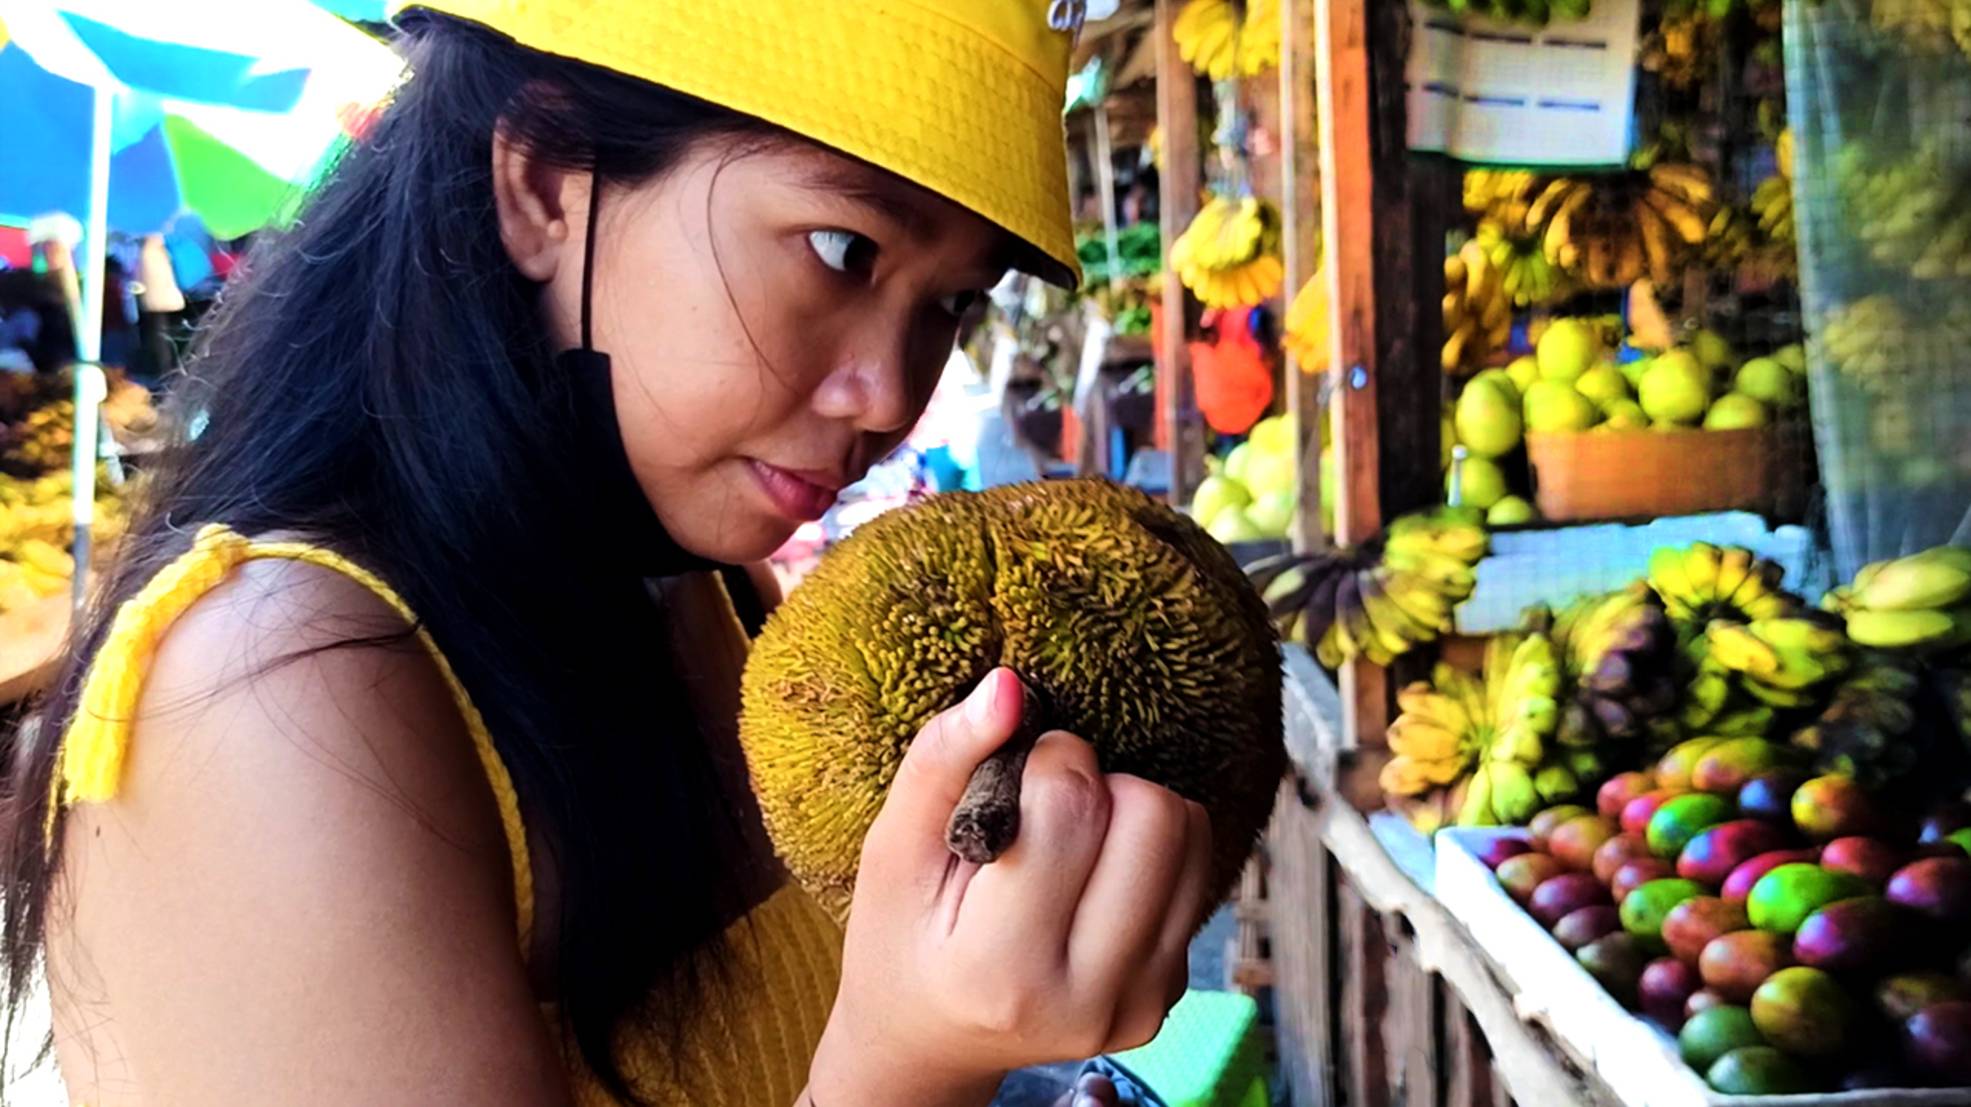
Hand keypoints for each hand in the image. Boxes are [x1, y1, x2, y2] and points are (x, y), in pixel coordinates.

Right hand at [807, 669, 1210, 1106]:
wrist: (929, 1043)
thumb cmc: (902, 939)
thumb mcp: (891, 850)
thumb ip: (943, 760)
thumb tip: (1009, 685)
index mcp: (1002, 971)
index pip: (1071, 808)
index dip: (1045, 759)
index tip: (1010, 778)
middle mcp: (1087, 998)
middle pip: (1152, 817)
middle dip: (1099, 783)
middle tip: (1044, 809)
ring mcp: (1139, 1004)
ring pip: (1190, 836)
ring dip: (1132, 811)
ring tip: (1070, 842)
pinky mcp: (1170, 994)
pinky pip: (1199, 872)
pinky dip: (1151, 852)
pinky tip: (1094, 876)